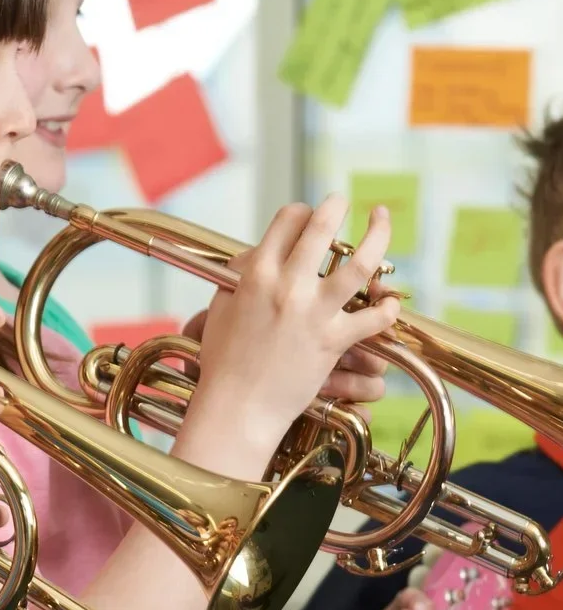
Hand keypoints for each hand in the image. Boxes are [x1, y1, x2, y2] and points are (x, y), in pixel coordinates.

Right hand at [192, 199, 399, 454]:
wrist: (235, 408)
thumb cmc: (222, 363)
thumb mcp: (220, 310)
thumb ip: (238, 278)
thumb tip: (254, 256)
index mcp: (256, 276)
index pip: (286, 222)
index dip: (298, 213)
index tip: (304, 217)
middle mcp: (287, 287)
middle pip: (323, 228)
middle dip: (336, 206)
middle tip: (343, 201)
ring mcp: (313, 313)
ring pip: (361, 264)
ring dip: (378, 236)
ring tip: (381, 221)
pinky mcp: (332, 341)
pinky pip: (373, 317)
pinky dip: (387, 308)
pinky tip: (390, 301)